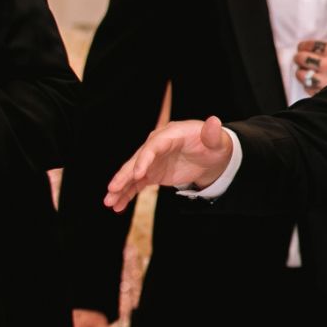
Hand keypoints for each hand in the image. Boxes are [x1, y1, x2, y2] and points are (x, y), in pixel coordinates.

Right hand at [104, 116, 233, 211]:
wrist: (210, 154)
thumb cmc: (213, 144)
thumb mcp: (217, 140)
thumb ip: (213, 134)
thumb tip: (214, 121)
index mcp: (169, 135)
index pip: (153, 146)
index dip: (145, 160)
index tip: (138, 175)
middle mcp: (155, 146)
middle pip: (137, 160)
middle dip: (124, 175)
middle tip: (112, 189)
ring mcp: (152, 161)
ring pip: (132, 174)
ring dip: (120, 187)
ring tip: (109, 202)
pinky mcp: (152, 173)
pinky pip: (136, 184)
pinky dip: (127, 194)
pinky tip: (117, 206)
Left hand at [293, 39, 326, 95]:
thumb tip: (323, 48)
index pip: (315, 46)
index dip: (306, 46)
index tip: (302, 47)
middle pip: (306, 59)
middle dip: (300, 58)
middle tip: (299, 58)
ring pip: (305, 76)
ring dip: (301, 73)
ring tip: (302, 72)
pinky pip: (311, 90)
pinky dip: (308, 86)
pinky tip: (311, 84)